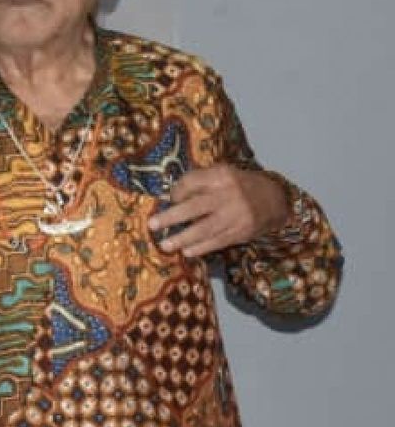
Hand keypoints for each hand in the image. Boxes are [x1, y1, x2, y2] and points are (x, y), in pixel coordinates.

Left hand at [148, 164, 288, 257]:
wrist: (274, 199)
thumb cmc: (239, 186)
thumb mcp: (222, 175)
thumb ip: (200, 183)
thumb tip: (170, 199)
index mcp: (222, 176)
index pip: (192, 182)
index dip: (177, 192)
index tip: (169, 200)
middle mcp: (229, 195)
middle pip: (195, 207)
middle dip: (171, 217)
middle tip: (152, 225)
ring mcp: (236, 215)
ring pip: (205, 229)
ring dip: (183, 238)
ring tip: (165, 245)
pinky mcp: (242, 232)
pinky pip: (218, 241)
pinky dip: (201, 248)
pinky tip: (187, 251)